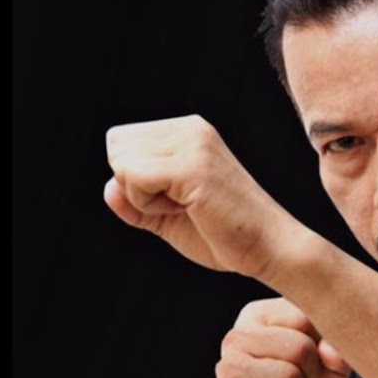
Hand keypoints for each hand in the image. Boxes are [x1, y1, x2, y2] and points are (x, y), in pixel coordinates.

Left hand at [104, 114, 288, 277]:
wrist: (270, 249)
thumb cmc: (226, 236)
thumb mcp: (169, 217)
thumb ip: (135, 202)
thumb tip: (108, 188)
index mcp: (189, 132)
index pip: (123, 141)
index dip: (135, 181)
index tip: (177, 200)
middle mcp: (191, 129)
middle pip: (117, 146)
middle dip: (134, 185)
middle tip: (180, 206)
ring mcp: (193, 143)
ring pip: (122, 161)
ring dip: (143, 196)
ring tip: (186, 207)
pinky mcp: (192, 166)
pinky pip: (133, 178)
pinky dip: (148, 204)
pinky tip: (185, 210)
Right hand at [212, 298, 350, 377]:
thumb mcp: (332, 366)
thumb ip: (340, 349)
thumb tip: (332, 350)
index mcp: (261, 315)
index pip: (306, 317)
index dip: (321, 347)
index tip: (309, 361)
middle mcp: (238, 335)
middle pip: (299, 348)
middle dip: (310, 375)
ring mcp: (226, 367)